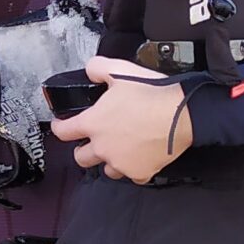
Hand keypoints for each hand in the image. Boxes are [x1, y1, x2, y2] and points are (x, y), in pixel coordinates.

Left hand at [50, 56, 191, 181]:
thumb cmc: (152, 93)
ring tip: (120, 149)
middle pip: (81, 157)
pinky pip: (133, 176)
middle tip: (93, 141)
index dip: (60, 127)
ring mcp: (121, 163)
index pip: (63, 131)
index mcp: (93, 123)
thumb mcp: (119, 69)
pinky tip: (141, 157)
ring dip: (110, 161)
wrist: (183, 113)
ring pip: (107, 170)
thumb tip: (90, 71)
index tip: (62, 126)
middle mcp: (103, 147)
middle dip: (84, 149)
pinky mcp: (140, 172)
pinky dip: (135, 169)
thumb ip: (97, 68)